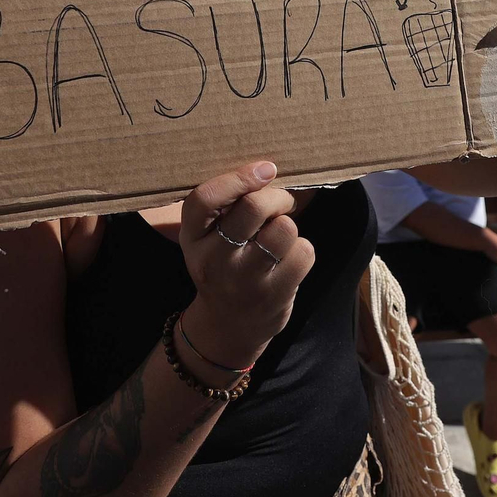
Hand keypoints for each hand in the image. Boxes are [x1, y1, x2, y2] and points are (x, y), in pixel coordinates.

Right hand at [178, 162, 314, 371]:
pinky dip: (302, 249)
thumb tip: (266, 170)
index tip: (265, 170)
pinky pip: (304, 252)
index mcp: (193, 238)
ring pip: (284, 228)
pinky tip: (289, 259)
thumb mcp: (206, 239)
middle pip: (254, 207)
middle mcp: (214, 260)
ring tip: (280, 236)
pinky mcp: (274, 295)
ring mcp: (245, 280)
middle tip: (280, 203)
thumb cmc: (222, 266)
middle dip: (276, 196)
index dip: (238, 178)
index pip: (205, 199)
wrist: (228, 326)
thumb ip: (223, 207)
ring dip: (289, 225)